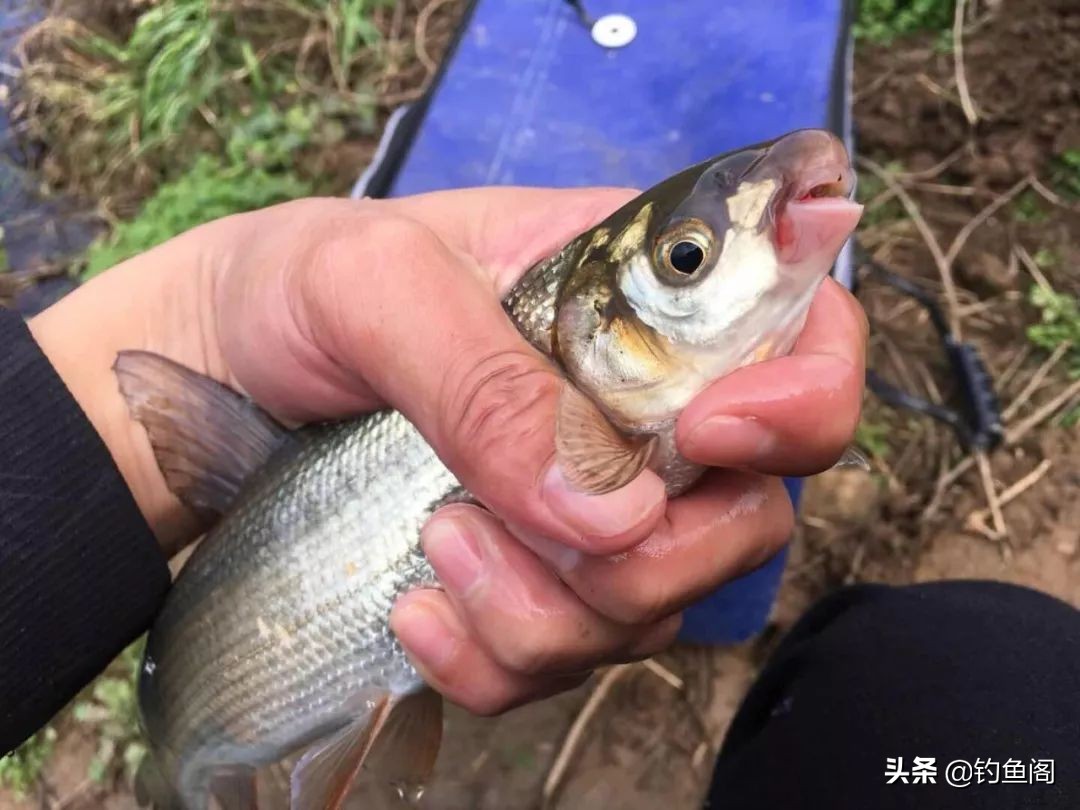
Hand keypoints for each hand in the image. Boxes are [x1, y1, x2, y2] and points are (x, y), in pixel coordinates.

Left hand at [29, 188, 865, 713]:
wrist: (217, 375)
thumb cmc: (297, 290)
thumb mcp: (371, 285)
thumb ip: (485, 376)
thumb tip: (610, 511)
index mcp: (642, 294)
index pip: (805, 341)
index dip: (801, 401)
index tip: (698, 438)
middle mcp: (643, 406)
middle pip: (750, 513)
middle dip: (648, 557)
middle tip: (507, 520)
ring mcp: (597, 502)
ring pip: (658, 608)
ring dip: (548, 614)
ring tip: (432, 548)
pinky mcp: (540, 576)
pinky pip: (570, 661)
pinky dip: (500, 664)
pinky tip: (417, 616)